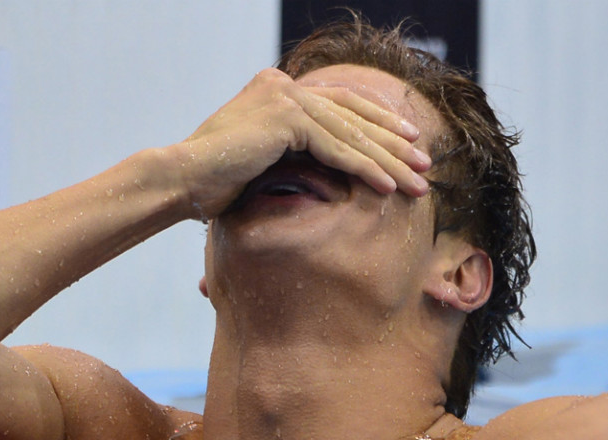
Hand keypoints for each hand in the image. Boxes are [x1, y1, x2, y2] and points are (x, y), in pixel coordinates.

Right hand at [174, 68, 431, 220]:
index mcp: (277, 89)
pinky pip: (337, 147)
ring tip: (417, 183)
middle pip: (352, 115)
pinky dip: (365, 169)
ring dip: (388, 161)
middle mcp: (282, 85)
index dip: (377, 122)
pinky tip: (389, 187)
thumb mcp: (263, 158)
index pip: (340, 103)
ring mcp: (284, 97)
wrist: (182, 180)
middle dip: (392, 144)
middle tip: (425, 165)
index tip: (408, 142)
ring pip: (350, 133)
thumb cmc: (215, 181)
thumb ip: (295, 150)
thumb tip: (331, 165)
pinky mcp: (286, 117)